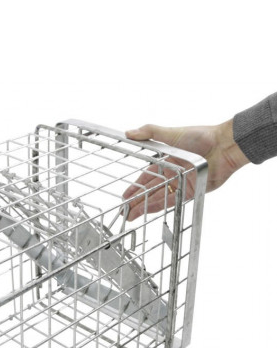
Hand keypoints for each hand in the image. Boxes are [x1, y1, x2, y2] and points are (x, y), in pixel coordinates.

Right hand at [122, 120, 248, 220]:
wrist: (223, 145)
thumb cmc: (201, 136)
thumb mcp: (171, 133)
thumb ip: (149, 132)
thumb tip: (129, 133)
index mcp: (166, 160)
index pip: (146, 177)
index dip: (134, 187)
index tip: (124, 196)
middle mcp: (172, 173)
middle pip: (150, 190)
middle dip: (136, 201)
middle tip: (124, 211)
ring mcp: (181, 183)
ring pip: (158, 198)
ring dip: (144, 207)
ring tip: (131, 216)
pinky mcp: (191, 191)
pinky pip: (172, 200)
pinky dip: (159, 206)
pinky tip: (147, 211)